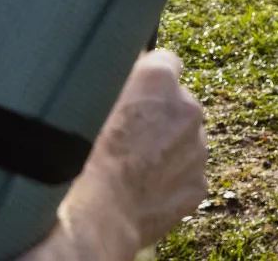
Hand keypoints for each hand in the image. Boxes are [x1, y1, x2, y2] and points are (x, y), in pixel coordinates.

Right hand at [47, 50, 206, 257]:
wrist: (94, 216)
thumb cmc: (78, 156)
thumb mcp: (86, 100)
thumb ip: (112, 79)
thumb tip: (118, 69)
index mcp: (159, 79)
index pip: (164, 62)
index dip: (145, 79)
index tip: (131, 93)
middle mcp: (188, 108)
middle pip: (177, 104)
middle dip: (158, 116)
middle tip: (125, 138)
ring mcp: (198, 149)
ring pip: (184, 141)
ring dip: (165, 149)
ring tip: (129, 170)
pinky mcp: (198, 184)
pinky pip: (185, 176)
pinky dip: (168, 182)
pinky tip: (140, 192)